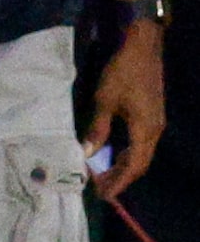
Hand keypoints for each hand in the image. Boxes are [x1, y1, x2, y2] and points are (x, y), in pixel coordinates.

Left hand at [84, 22, 165, 199]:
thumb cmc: (122, 72)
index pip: (134, 166)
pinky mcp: (153, 116)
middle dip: (120, 178)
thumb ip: (97, 130)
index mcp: (144, 129)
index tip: (103, 195)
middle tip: (100, 188)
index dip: (118, 182)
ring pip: (142, 154)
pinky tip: (113, 155)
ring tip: (103, 175)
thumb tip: (86, 154)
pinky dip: (128, 153)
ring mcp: (156, 122)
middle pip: (140, 164)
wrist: (143, 46)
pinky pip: (142, 143)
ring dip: (124, 166)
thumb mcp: (104, 101)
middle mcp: (154, 130)